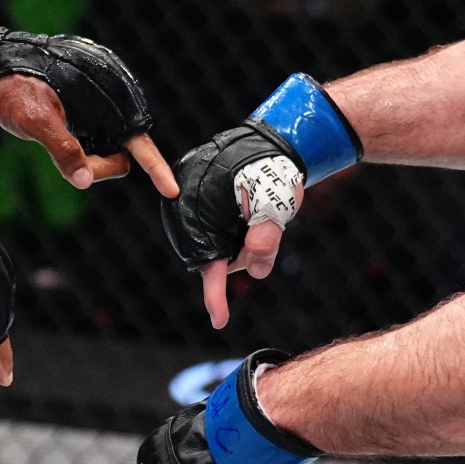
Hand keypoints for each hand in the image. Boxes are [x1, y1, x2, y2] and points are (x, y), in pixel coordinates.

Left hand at [0, 12, 173, 195]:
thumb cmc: (14, 89)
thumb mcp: (34, 120)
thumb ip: (63, 149)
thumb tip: (85, 181)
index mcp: (107, 97)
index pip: (139, 143)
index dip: (156, 169)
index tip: (171, 190)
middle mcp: (111, 99)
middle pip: (121, 152)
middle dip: (98, 163)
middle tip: (67, 160)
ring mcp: (100, 103)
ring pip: (106, 146)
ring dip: (87, 153)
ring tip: (54, 134)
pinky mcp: (88, 106)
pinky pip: (95, 136)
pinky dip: (82, 144)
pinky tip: (58, 130)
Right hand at [159, 125, 304, 327]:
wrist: (269, 143)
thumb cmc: (271, 171)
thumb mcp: (274, 204)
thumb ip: (266, 239)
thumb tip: (257, 274)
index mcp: (199, 209)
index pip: (210, 263)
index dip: (215, 294)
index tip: (219, 321)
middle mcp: (189, 211)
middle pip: (217, 258)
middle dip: (243, 255)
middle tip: (266, 227)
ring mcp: (195, 209)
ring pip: (222, 248)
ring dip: (243, 242)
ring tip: (259, 213)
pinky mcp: (204, 209)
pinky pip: (222, 234)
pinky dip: (239, 232)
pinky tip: (251, 213)